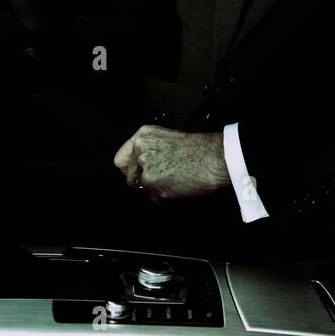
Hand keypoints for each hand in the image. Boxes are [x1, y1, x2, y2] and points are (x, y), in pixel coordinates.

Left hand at [114, 126, 230, 201]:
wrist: (214, 158)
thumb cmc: (199, 150)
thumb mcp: (168, 139)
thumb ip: (150, 151)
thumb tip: (139, 169)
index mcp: (143, 136)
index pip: (120, 160)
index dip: (129, 171)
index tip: (137, 175)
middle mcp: (140, 149)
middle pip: (129, 177)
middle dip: (144, 182)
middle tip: (164, 178)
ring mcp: (143, 166)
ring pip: (141, 189)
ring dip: (155, 190)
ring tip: (174, 180)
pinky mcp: (150, 183)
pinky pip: (152, 198)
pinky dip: (164, 197)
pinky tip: (177, 186)